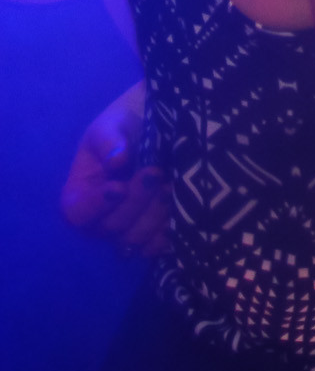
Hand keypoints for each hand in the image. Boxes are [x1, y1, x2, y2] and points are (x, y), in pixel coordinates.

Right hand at [59, 82, 170, 255]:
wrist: (160, 125)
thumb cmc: (126, 125)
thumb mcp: (113, 125)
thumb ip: (110, 141)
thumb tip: (117, 162)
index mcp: (81, 192)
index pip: (78, 213)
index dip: (97, 205)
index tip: (118, 186)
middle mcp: (101, 215)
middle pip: (111, 227)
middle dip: (135, 201)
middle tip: (155, 173)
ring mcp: (128, 225)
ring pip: (136, 239)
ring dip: (155, 214)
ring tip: (169, 185)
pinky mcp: (154, 229)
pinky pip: (157, 245)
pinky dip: (168, 232)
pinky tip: (181, 211)